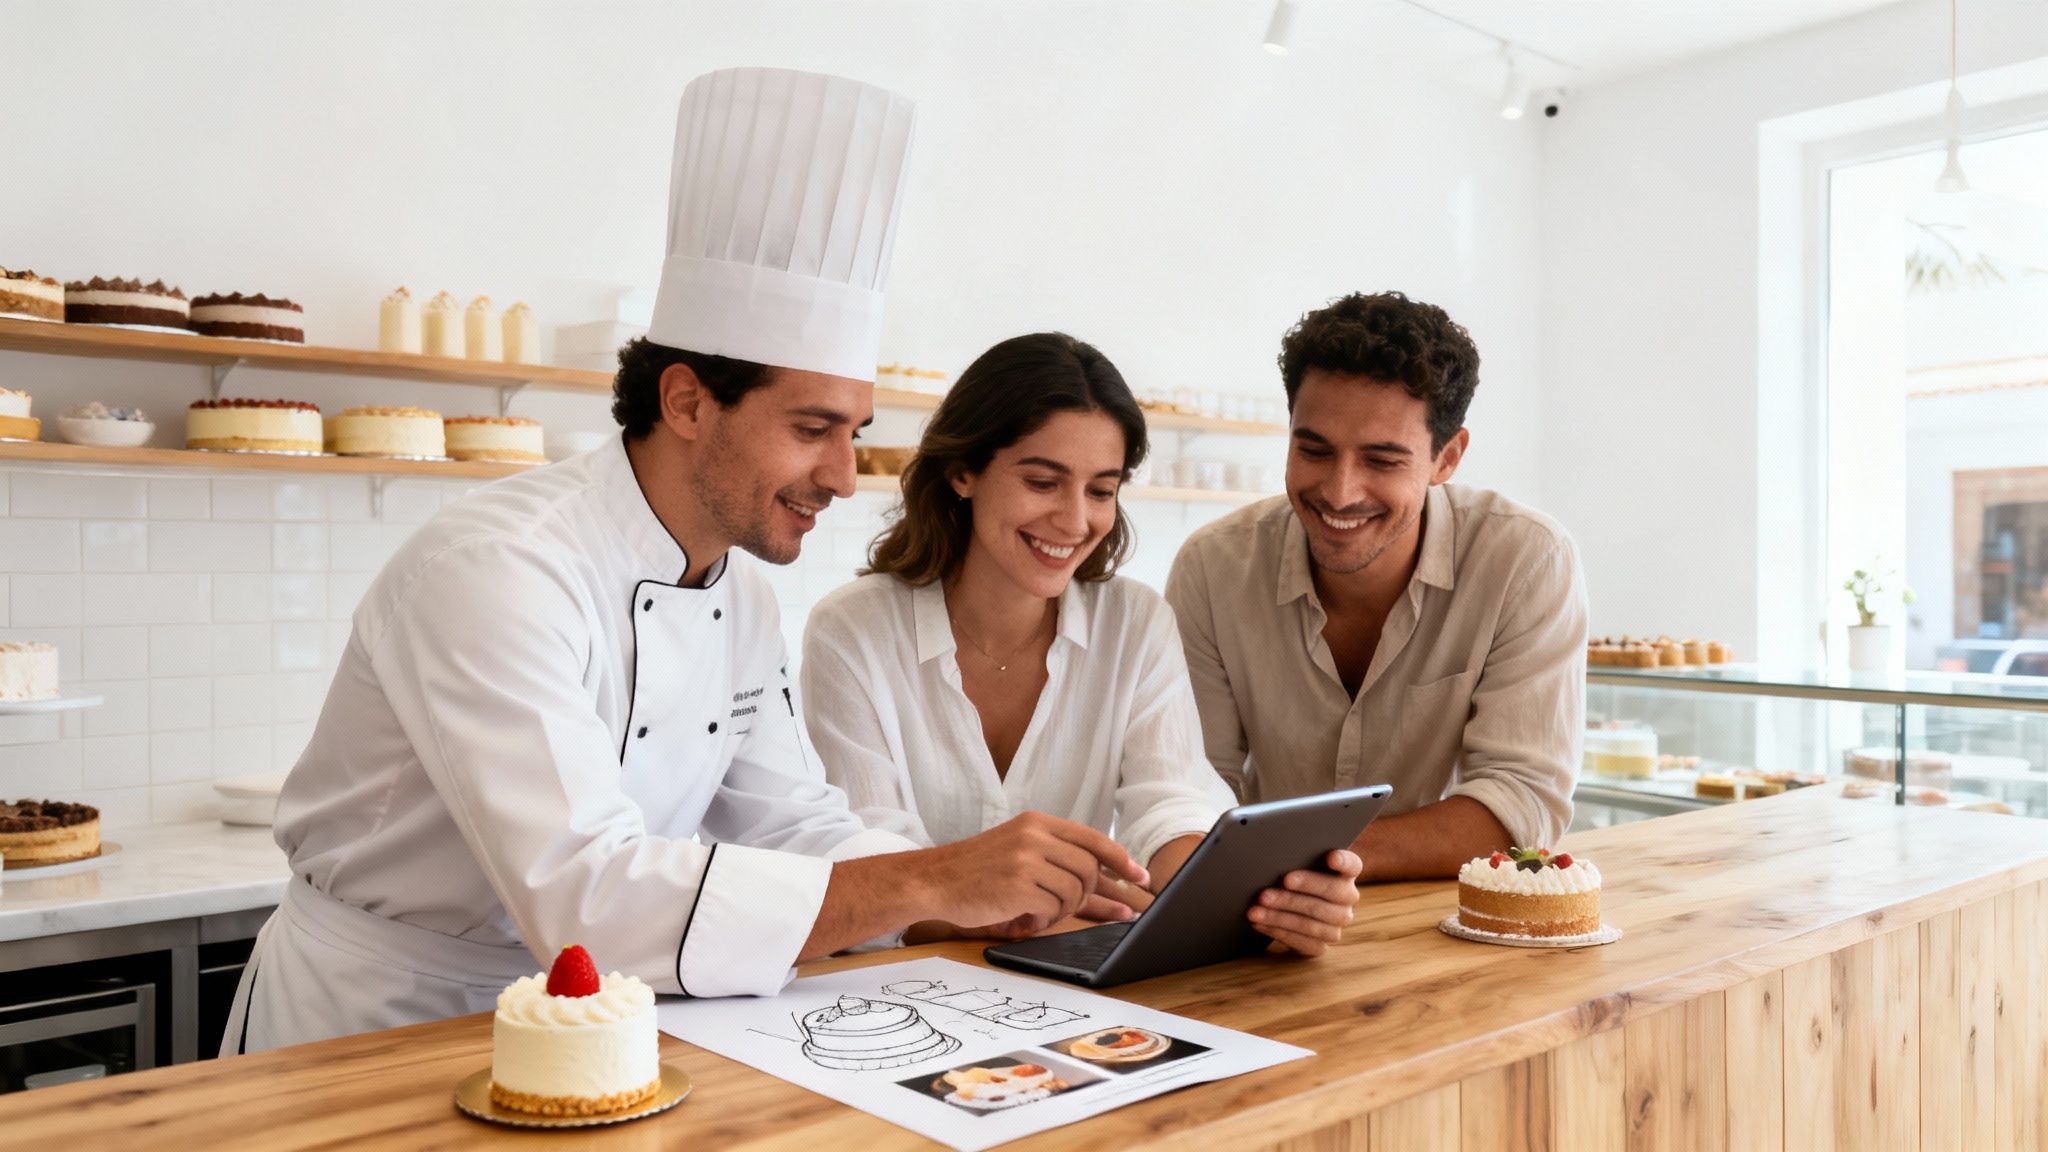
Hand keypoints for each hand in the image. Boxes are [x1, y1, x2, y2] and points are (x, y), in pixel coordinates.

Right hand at [917, 812, 1148, 935]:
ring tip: (1041, 912)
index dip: (1122, 860)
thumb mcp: (1017, 845)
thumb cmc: (977, 870)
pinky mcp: (1017, 886)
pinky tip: (1026, 918)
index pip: (1094, 838)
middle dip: (1091, 894)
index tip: (1140, 878)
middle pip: (1089, 868)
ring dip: (1063, 909)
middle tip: (1075, 907)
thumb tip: (1108, 878)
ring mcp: (1025, 859)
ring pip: (1074, 890)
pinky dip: (1045, 919)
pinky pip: (1053, 908)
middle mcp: (1034, 835)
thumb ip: (1056, 855)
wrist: (933, 881)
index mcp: (1037, 822)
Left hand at [1247, 849, 1361, 955]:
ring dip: (1280, 917)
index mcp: (1346, 872)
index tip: (1331, 857)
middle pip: (1327, 898)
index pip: (1352, 864)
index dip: (1343, 861)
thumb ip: (1293, 857)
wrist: (1288, 902)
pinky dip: (1278, 933)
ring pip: (1313, 923)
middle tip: (1265, 894)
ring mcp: (1337, 924)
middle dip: (1294, 896)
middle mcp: (1347, 898)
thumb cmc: (1291, 874)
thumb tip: (1270, 856)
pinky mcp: (1322, 944)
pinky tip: (1259, 924)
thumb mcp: (1294, 862)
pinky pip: (1304, 943)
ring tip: (1255, 911)